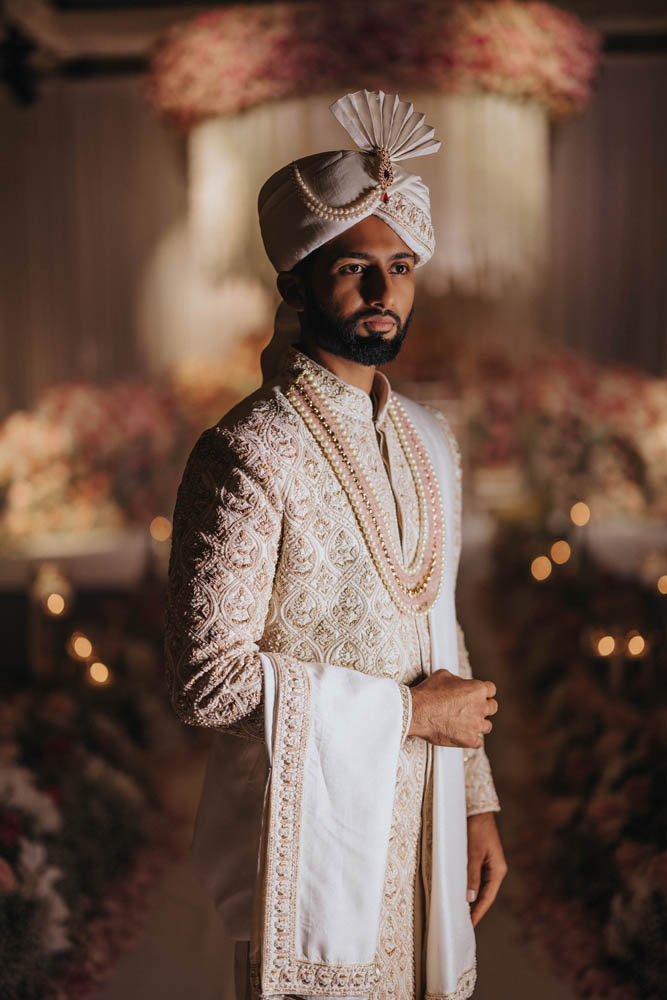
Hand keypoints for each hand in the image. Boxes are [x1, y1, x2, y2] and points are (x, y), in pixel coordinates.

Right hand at [408, 669, 497, 747]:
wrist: (417, 712)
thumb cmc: (428, 693)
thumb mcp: (444, 675)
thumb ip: (458, 680)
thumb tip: (460, 684)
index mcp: (477, 689)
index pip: (491, 689)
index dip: (485, 692)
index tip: (480, 695)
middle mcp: (480, 707)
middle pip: (492, 707)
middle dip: (484, 707)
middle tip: (474, 708)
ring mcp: (476, 725)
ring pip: (487, 726)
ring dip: (479, 724)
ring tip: (468, 723)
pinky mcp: (469, 740)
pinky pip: (479, 742)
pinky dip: (473, 739)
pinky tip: (466, 735)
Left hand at [466, 812, 506, 926]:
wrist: (476, 808)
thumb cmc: (476, 829)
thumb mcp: (472, 853)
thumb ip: (471, 875)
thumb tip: (470, 898)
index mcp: (498, 870)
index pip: (488, 897)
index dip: (478, 911)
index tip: (469, 925)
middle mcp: (495, 869)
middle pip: (485, 893)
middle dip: (475, 907)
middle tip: (462, 922)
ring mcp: (488, 863)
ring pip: (479, 885)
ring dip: (470, 897)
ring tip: (459, 911)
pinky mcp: (480, 858)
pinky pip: (474, 876)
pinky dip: (467, 885)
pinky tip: (459, 891)